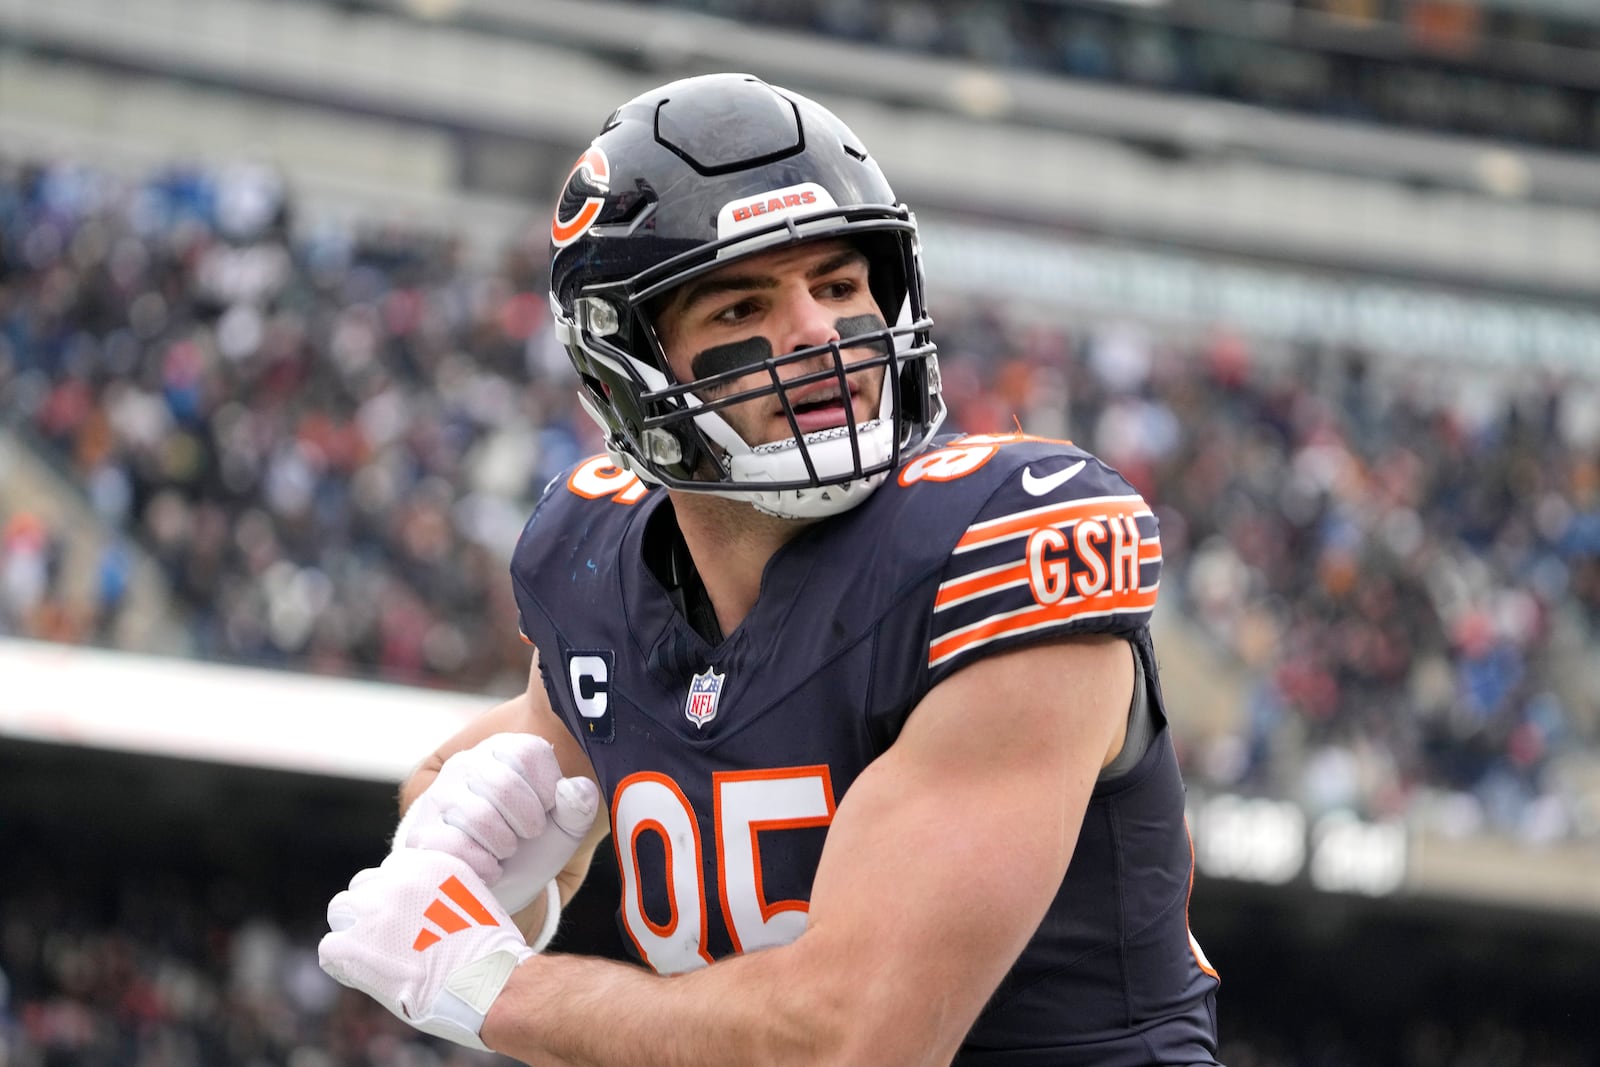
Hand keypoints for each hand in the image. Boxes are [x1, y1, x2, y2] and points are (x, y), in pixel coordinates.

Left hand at [320, 849, 533, 1049]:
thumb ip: (437, 893)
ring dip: (352, 932)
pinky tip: (365, 978)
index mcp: (430, 864)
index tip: (406, 921)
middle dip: (371, 910)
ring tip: (374, 959)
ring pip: (339, 911)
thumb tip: (414, 910)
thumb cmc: (490, 955)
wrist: (490, 984)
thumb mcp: (471, 901)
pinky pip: (329, 948)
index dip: (395, 897)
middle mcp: (399, 879)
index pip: (392, 869)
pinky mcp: (354, 945)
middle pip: (363, 885)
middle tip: (388, 942)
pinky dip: (342, 965)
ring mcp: (374, 911)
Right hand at [397, 733, 600, 914]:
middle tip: (529, 836)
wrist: (503, 890)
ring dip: (504, 844)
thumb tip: (576, 789)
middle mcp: (467, 764)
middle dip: (529, 822)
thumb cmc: (535, 848)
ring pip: (480, 816)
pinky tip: (489, 869)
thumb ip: (579, 805)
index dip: (548, 789)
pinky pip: (452, 844)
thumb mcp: (568, 827)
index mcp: (503, 750)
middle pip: (505, 784)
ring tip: (506, 851)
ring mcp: (439, 797)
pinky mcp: (421, 833)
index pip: (529, 752)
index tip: (549, 810)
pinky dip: (482, 864)